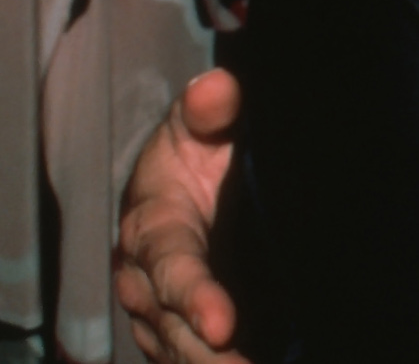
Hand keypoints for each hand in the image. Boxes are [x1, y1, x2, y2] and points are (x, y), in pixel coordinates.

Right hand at [114, 68, 248, 363]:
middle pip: (172, 326)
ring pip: (180, 349)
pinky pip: (194, 354)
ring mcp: (165, 308)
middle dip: (206, 354)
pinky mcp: (186, 324)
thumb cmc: (200, 145)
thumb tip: (217, 89)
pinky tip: (263, 363)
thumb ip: (209, 108)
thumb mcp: (203, 120)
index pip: (172, 268)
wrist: (189, 173)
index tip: (226, 325)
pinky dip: (219, 363)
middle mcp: (147, 278)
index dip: (196, 297)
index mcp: (152, 227)